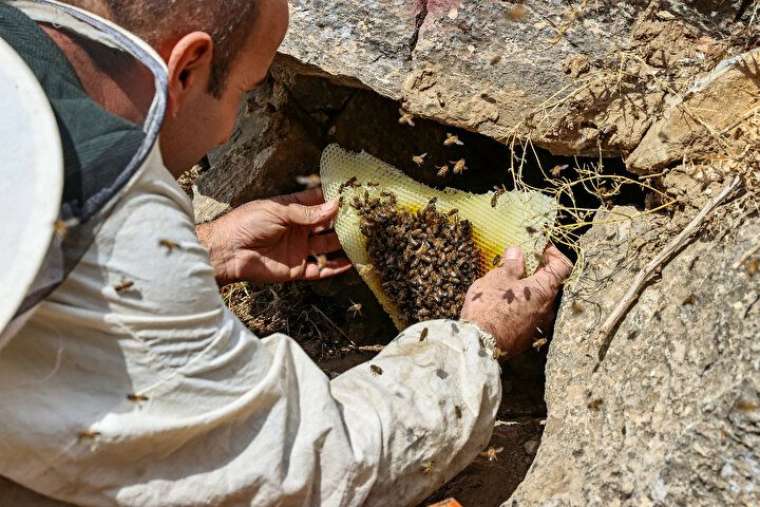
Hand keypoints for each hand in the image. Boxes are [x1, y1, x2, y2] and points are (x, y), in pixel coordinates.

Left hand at [197, 188, 351, 284]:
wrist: (227, 252)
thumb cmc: (246, 224)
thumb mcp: (278, 211)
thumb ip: (307, 212)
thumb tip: (334, 206)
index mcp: (292, 210)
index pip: (318, 202)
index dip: (334, 198)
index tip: (354, 194)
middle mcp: (298, 229)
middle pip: (326, 224)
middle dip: (343, 221)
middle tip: (364, 218)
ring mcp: (298, 249)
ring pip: (327, 246)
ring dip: (343, 243)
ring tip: (363, 239)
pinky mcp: (297, 268)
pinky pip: (320, 269)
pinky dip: (335, 268)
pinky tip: (350, 263)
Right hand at [460, 246, 572, 358]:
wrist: (480, 344)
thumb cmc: (489, 306)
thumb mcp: (497, 278)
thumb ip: (511, 265)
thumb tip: (517, 252)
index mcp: (544, 290)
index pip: (563, 266)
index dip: (555, 253)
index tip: (541, 248)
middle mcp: (548, 308)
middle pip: (552, 284)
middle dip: (539, 272)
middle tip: (523, 264)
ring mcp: (539, 324)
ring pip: (541, 301)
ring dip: (530, 291)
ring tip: (511, 285)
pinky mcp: (528, 337)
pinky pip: (531, 316)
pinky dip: (524, 306)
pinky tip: (507, 305)